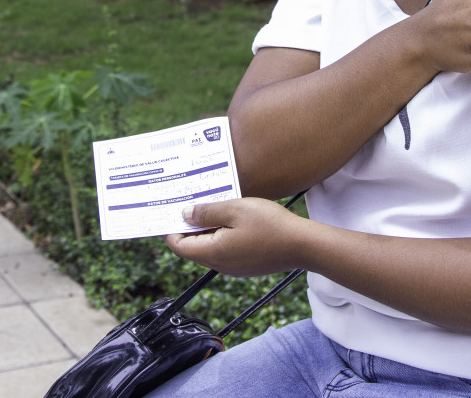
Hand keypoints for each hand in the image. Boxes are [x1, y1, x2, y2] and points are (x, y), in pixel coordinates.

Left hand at [165, 198, 306, 276]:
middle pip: (193, 247)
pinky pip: (225, 249)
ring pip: (209, 248)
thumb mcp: (235, 209)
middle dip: (187, 226)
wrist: (303, 245)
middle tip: (187, 202)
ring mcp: (234, 267)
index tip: (168, 210)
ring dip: (206, 229)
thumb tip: (185, 215)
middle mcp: (220, 265)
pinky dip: (220, 234)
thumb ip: (207, 212)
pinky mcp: (247, 264)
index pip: (178, 246)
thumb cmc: (269, 225)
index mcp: (213, 253)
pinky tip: (229, 218)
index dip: (170, 228)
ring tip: (210, 206)